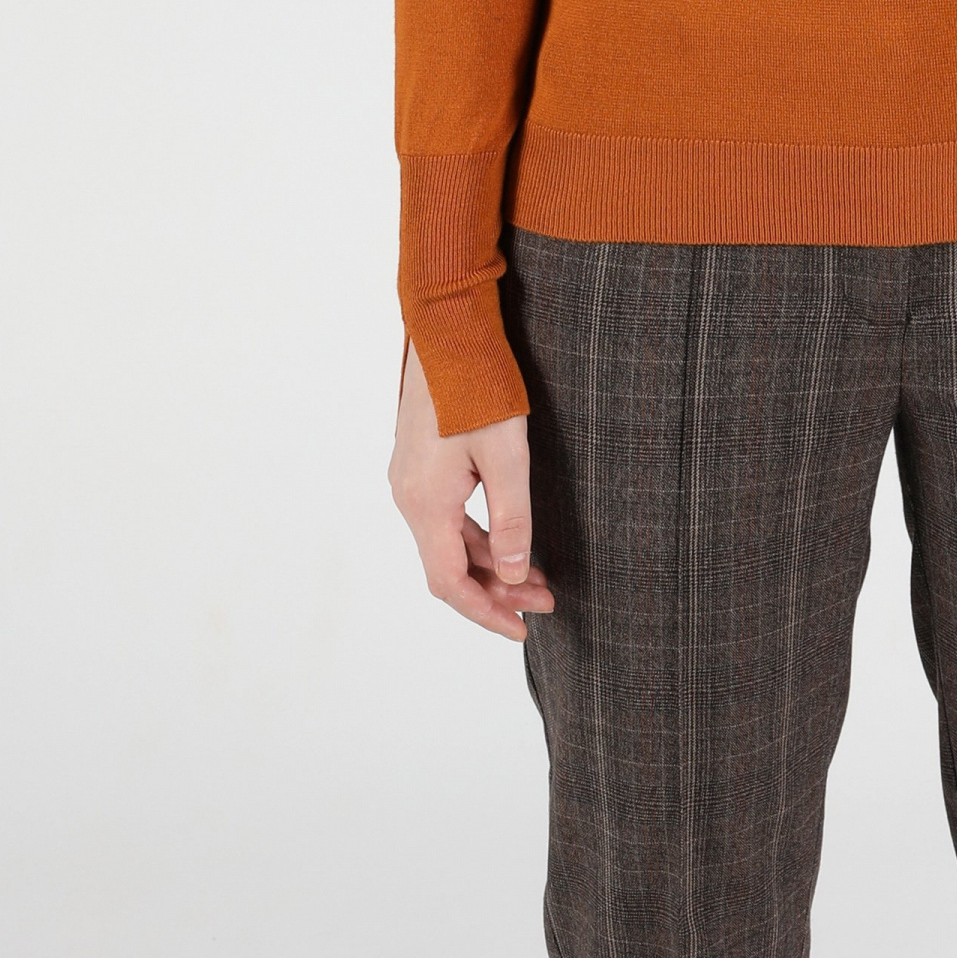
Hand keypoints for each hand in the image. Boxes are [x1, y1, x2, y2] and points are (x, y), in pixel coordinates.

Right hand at [388, 337, 555, 639]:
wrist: (446, 327)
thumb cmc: (478, 385)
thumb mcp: (507, 453)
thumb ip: (512, 517)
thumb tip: (516, 573)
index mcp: (425, 502)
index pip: (449, 583)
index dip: (485, 612)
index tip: (521, 630)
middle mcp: (409, 496)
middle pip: (449, 565)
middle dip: (498, 588)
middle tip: (547, 600)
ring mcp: (410, 478)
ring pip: (448, 541)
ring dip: (490, 561)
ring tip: (538, 574)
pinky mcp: (419, 462)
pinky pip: (446, 516)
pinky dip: (477, 534)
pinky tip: (508, 535)